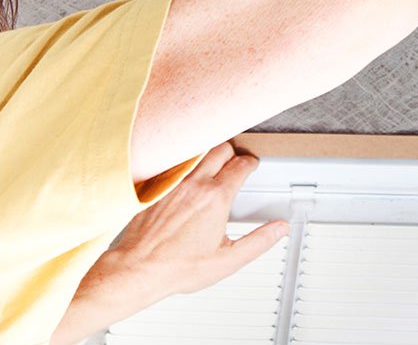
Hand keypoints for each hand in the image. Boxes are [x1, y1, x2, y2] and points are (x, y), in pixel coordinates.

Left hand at [50, 143, 287, 342]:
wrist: (139, 268)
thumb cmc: (177, 267)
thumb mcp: (228, 260)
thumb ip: (258, 242)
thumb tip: (278, 229)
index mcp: (215, 198)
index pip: (240, 165)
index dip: (250, 163)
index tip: (251, 166)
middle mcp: (194, 184)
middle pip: (220, 149)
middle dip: (232, 152)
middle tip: (235, 163)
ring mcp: (172, 183)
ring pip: (197, 152)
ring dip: (209, 155)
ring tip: (214, 165)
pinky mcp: (156, 187)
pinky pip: (175, 164)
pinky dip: (186, 164)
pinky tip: (187, 177)